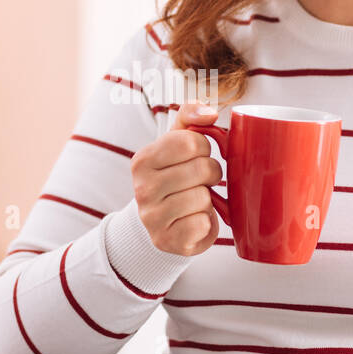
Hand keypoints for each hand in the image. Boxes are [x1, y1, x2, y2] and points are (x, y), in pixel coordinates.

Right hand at [128, 101, 225, 256]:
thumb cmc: (174, 175)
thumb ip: (190, 117)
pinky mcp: (166, 241)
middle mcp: (142, 188)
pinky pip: (202, 224)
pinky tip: (193, 220)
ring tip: (194, 201)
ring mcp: (152, 217)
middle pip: (203, 169)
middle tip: (199, 181)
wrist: (160, 222)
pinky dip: (205, 222)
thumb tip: (210, 113)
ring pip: (203, 198)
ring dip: (207, 200)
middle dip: (210, 174)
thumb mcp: (177, 142)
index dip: (204, 148)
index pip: (191, 141)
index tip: (196, 157)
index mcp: (143, 160)